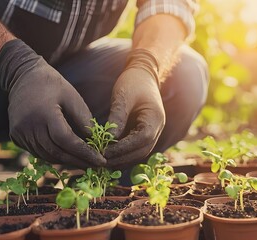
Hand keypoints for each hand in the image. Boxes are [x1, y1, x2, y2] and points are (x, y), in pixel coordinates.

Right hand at [0, 39, 105, 167]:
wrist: (22, 76)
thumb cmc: (52, 84)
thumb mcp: (72, 97)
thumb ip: (83, 120)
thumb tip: (96, 143)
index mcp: (44, 113)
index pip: (67, 141)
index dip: (85, 153)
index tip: (100, 160)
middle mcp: (28, 126)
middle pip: (57, 152)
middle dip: (78, 161)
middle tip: (96, 166)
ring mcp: (19, 132)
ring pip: (47, 156)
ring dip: (67, 161)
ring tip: (84, 162)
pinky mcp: (15, 136)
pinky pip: (37, 152)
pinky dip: (53, 156)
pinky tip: (68, 155)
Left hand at [105, 49, 164, 166]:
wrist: (143, 75)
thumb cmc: (133, 81)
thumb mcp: (123, 96)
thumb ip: (117, 117)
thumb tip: (107, 140)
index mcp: (155, 118)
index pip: (142, 139)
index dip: (123, 148)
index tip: (104, 152)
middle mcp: (157, 129)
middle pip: (142, 151)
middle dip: (121, 159)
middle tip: (99, 161)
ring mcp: (152, 133)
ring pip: (139, 154)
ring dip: (121, 160)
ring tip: (101, 161)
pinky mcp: (144, 134)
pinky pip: (135, 149)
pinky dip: (123, 155)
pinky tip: (107, 156)